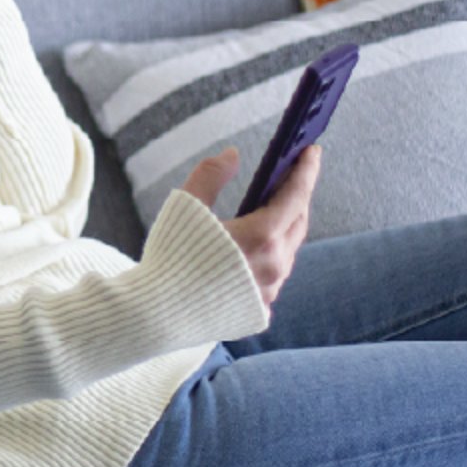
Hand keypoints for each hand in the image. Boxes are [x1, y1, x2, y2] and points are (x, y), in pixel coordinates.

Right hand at [180, 144, 321, 308]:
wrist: (154, 315)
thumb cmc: (169, 257)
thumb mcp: (186, 205)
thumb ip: (212, 173)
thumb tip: (233, 155)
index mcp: (261, 237)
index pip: (296, 195)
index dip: (306, 170)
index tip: (312, 150)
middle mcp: (273, 267)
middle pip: (298, 223)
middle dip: (297, 196)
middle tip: (290, 177)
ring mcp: (268, 293)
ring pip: (287, 253)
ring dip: (285, 228)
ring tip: (274, 210)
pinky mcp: (259, 313)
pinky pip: (273, 279)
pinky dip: (270, 259)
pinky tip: (256, 250)